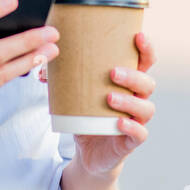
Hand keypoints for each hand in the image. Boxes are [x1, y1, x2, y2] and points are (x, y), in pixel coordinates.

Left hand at [41, 31, 156, 177]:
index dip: (146, 49)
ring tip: (109, 97)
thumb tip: (42, 66)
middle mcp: (137, 99)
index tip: (138, 36)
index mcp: (128, 83)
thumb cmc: (86, 116)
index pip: (145, 62)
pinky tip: (119, 122)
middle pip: (148, 83)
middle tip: (112, 72)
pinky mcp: (131, 141)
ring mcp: (137, 120)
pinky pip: (140, 133)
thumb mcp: (76, 95)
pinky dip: (131, 126)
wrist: (89, 153)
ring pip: (146, 108)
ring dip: (129, 101)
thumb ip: (63, 79)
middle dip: (132, 76)